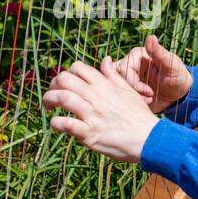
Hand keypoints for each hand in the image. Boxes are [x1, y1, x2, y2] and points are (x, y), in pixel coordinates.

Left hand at [42, 56, 159, 162]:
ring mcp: (92, 115)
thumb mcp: (128, 90)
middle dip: (52, 85)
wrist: (150, 139)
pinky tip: (56, 124)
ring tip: (47, 108)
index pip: (77, 68)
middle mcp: (96, 97)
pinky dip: (57, 122)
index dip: (66, 73)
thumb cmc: (139, 116)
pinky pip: (67, 124)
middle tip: (51, 94)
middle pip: (64, 80)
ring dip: (49, 100)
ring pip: (62, 98)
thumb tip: (105, 59)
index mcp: (104, 85)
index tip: (64, 83)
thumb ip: (113, 75)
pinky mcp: (90, 134)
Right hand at [112, 34, 192, 113]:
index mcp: (137, 55)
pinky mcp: (128, 88)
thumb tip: (151, 38)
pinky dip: (131, 101)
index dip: (134, 83)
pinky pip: (121, 94)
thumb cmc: (178, 76)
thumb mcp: (171, 65)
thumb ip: (159, 53)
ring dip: (131, 96)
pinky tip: (145, 102)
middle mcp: (129, 64)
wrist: (180, 94)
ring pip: (117, 86)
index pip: (123, 69)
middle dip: (133, 91)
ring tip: (148, 100)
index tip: (150, 92)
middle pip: (116, 78)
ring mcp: (128, 77)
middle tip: (149, 97)